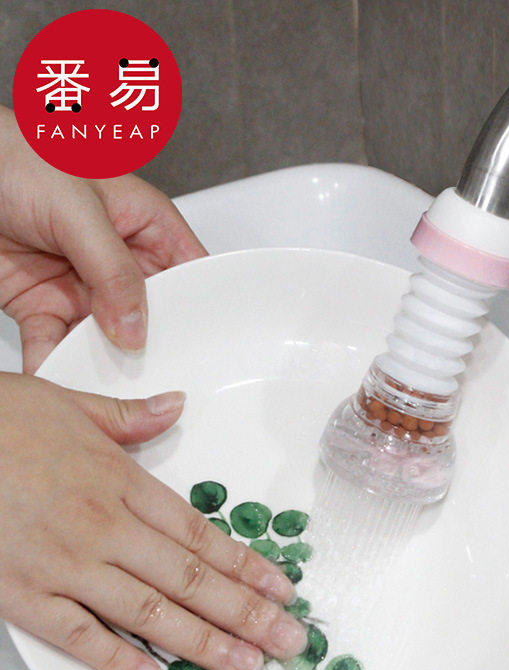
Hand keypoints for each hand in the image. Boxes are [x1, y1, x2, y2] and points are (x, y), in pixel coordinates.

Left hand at [0, 105, 206, 372]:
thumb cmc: (13, 157)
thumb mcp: (77, 209)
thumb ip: (113, 270)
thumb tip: (136, 326)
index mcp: (145, 223)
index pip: (189, 273)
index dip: (200, 309)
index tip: (201, 345)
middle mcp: (120, 259)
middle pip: (150, 315)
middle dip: (150, 346)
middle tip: (153, 376)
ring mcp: (83, 285)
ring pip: (106, 338)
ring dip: (104, 362)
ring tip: (106, 385)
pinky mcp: (43, 304)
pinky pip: (57, 342)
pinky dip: (56, 362)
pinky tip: (60, 374)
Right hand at [0, 373, 307, 669]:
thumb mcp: (72, 405)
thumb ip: (131, 414)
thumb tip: (176, 404)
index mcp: (122, 483)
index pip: (201, 535)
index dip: (248, 566)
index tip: (283, 589)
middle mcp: (103, 527)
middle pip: (190, 580)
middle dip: (247, 614)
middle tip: (289, 641)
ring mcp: (64, 564)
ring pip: (149, 611)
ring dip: (204, 643)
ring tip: (246, 665)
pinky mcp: (21, 594)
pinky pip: (76, 635)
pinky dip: (116, 659)